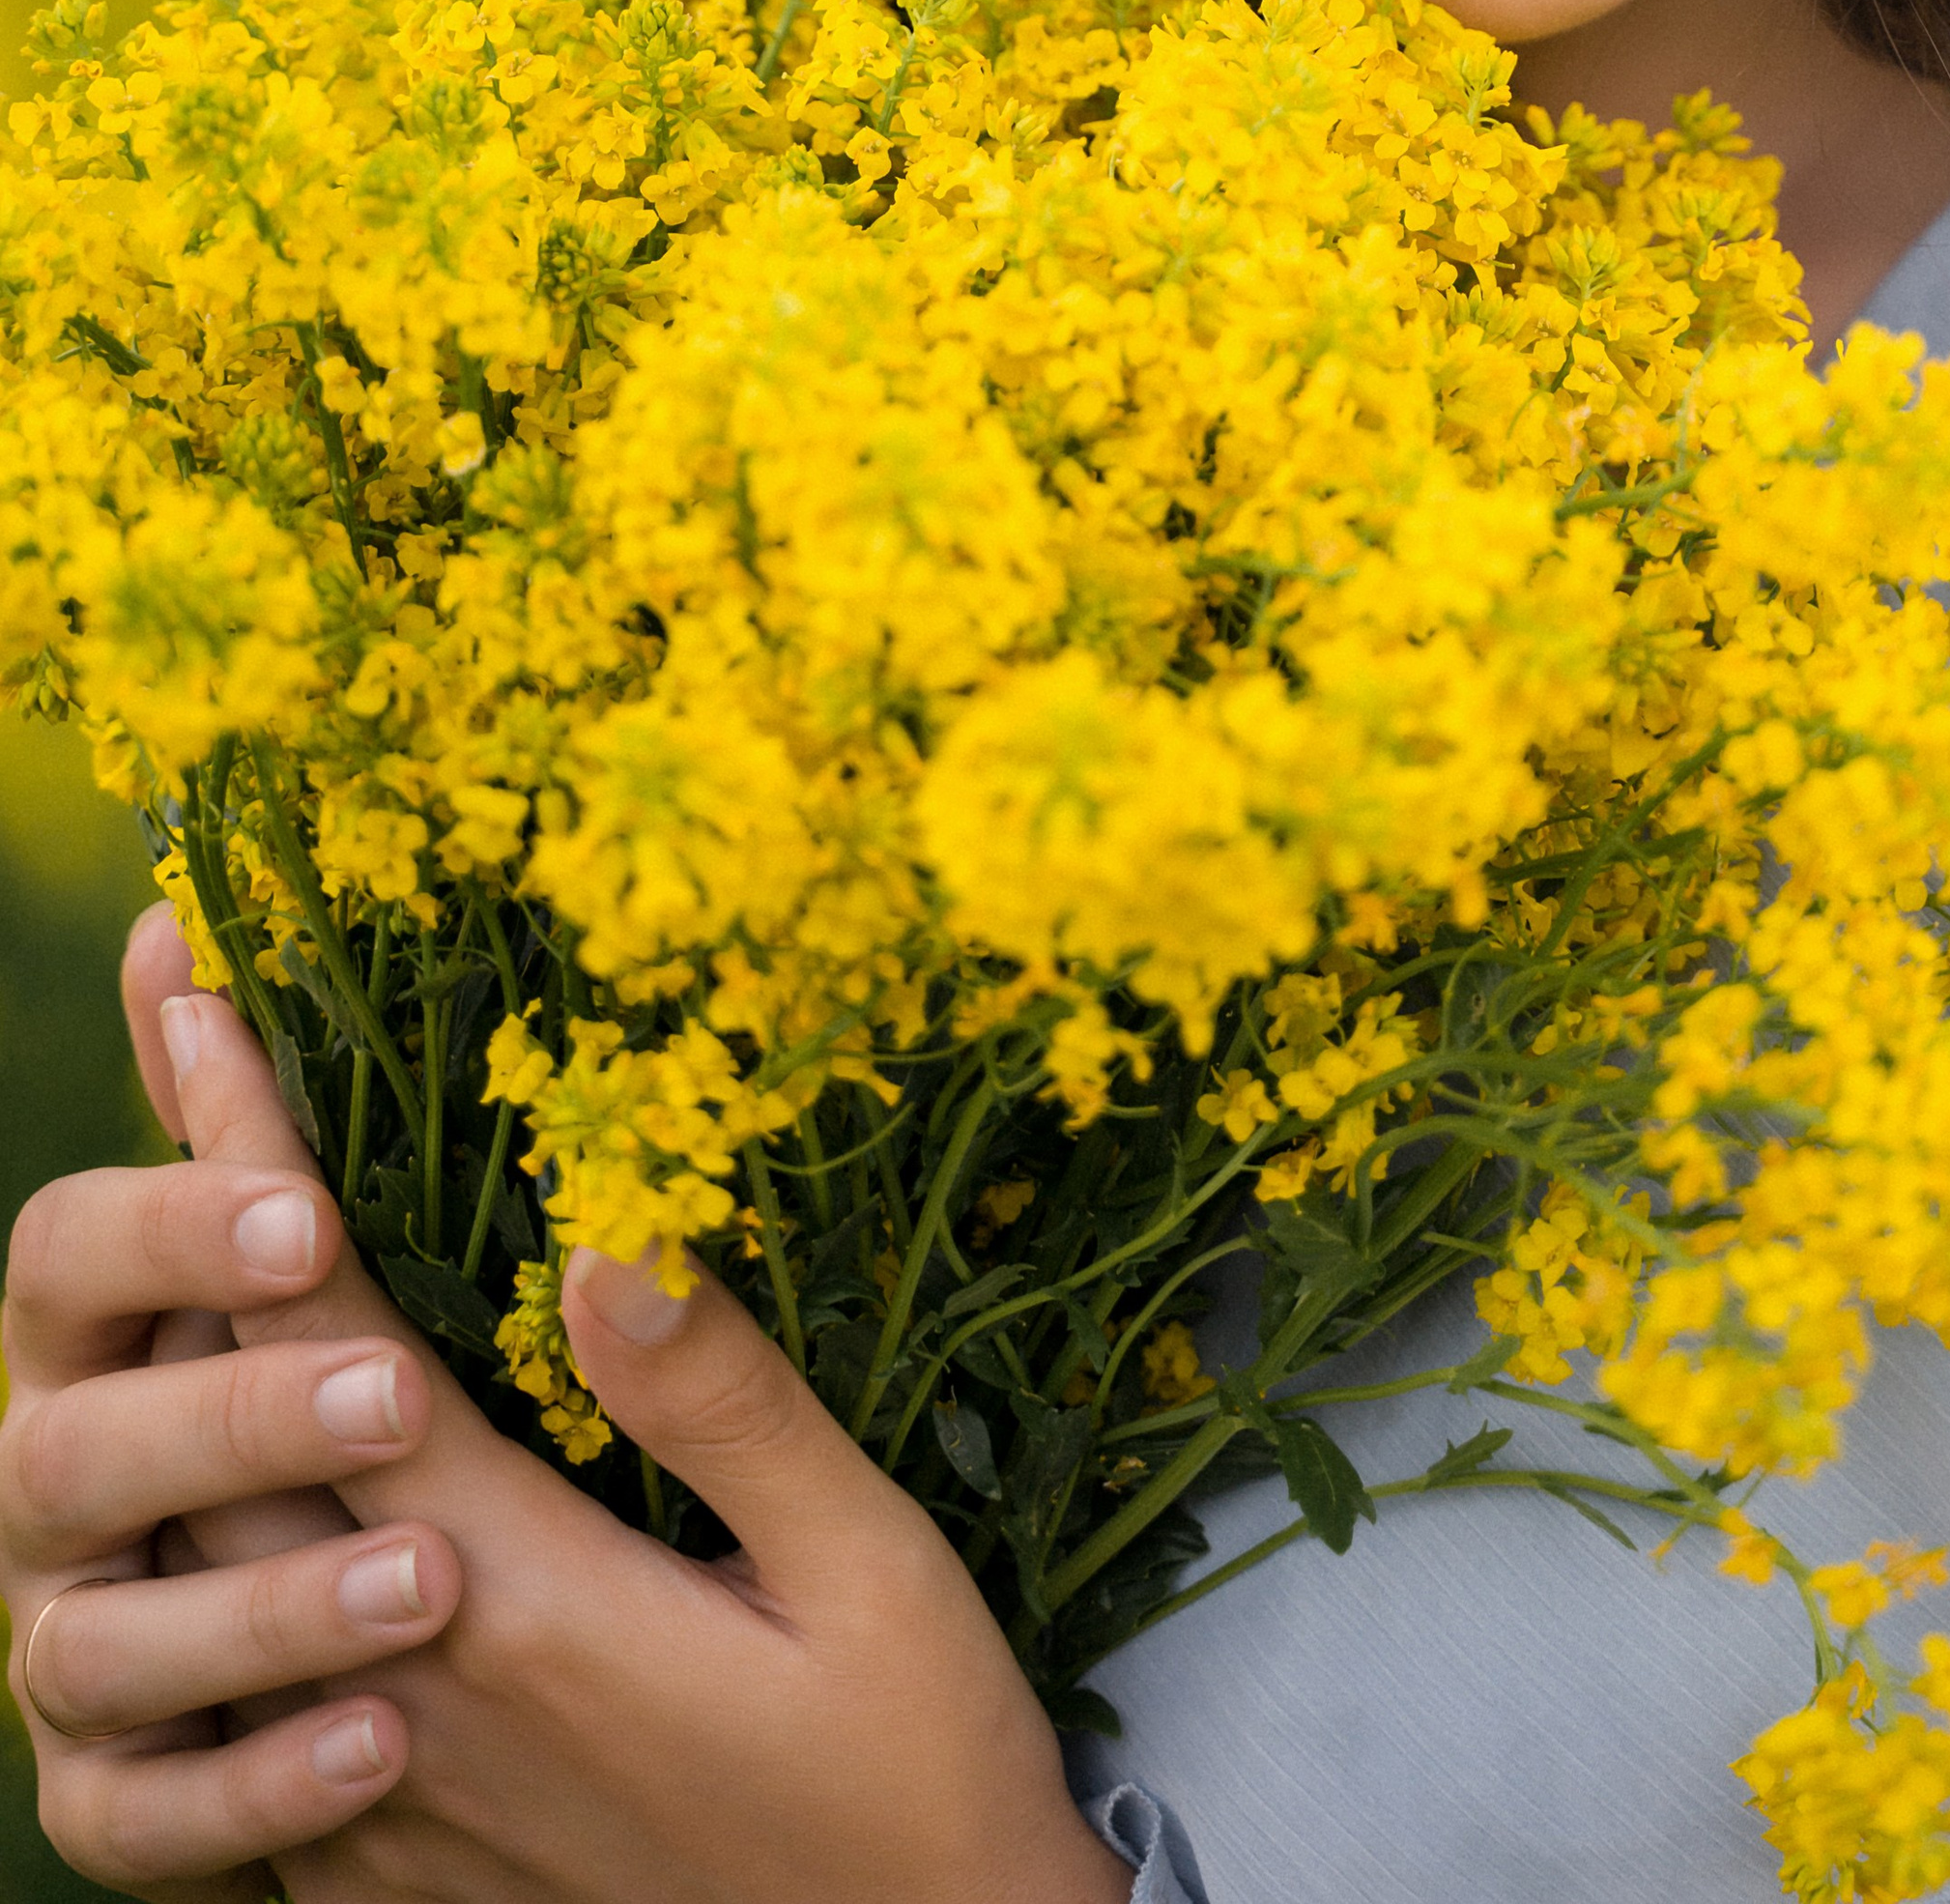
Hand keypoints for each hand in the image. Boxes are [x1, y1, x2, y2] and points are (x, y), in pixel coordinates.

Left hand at [1, 909, 1130, 1903]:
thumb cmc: (912, 1776)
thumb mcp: (867, 1574)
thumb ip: (730, 1409)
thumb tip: (607, 1232)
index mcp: (519, 1596)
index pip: (332, 1337)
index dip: (255, 1156)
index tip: (196, 1001)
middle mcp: (408, 1689)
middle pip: (217, 1436)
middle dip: (180, 1239)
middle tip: (169, 1063)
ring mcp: (376, 1795)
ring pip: (195, 1573)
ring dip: (179, 1401)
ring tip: (184, 1259)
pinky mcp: (376, 1876)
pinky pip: (226, 1710)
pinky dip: (212, 1571)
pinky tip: (250, 1498)